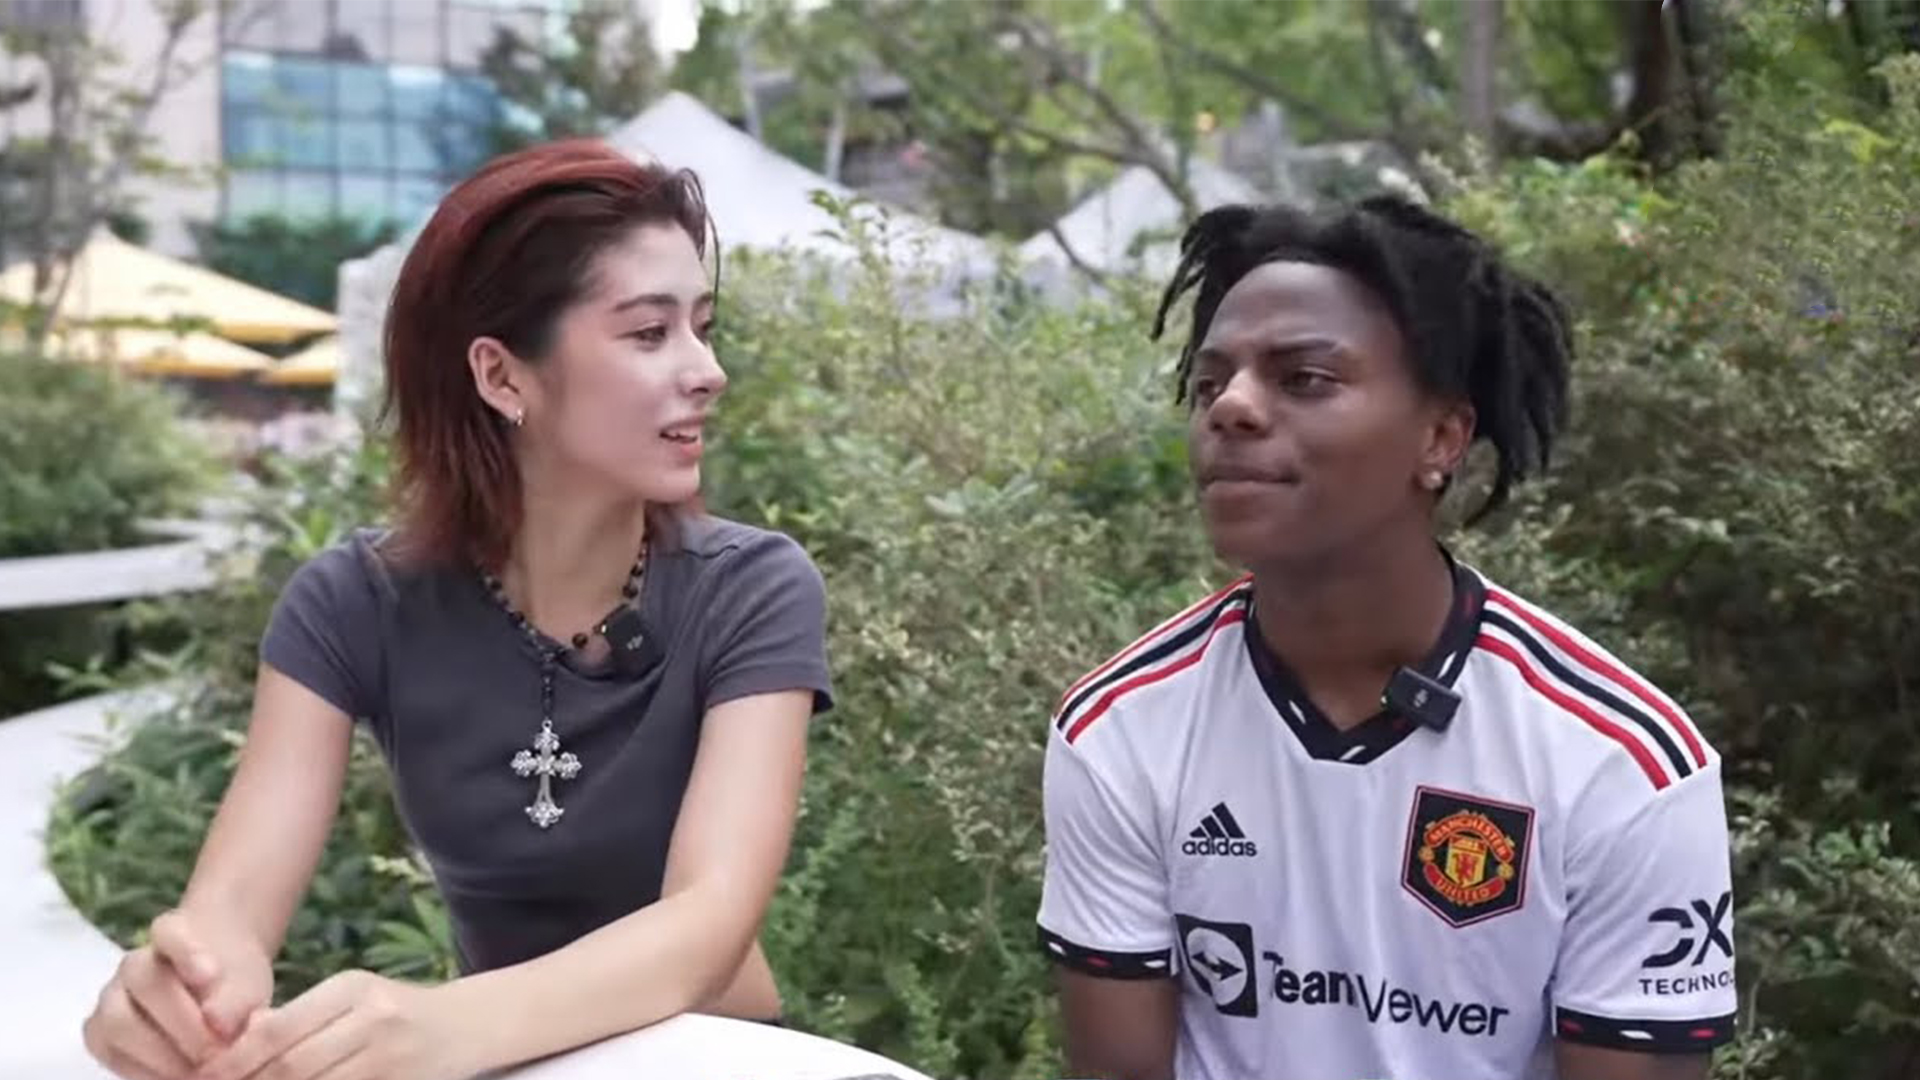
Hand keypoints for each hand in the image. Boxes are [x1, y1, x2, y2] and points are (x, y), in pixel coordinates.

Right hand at [83, 909, 274, 1079]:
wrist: (212, 999)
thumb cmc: (231, 987)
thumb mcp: (247, 990)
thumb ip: (236, 1002)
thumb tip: (217, 1022)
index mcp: (174, 934)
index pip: (170, 932)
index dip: (188, 952)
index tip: (210, 977)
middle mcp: (135, 963)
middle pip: (146, 982)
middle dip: (182, 1022)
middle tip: (215, 1051)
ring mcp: (112, 995)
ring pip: (117, 1019)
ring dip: (157, 1052)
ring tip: (195, 1071)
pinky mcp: (100, 1032)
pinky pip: (106, 1049)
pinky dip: (140, 1068)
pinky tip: (173, 1077)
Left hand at [191, 970, 471, 1079]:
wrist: (468, 1024)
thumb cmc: (396, 1012)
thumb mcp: (351, 999)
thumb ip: (300, 1020)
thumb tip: (236, 1045)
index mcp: (351, 988)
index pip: (276, 1030)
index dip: (233, 1062)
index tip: (203, 1076)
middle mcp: (372, 1017)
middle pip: (291, 1066)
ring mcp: (390, 1054)